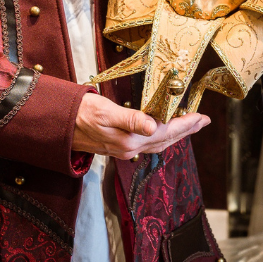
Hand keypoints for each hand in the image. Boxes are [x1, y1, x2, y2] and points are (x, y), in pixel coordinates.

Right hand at [72, 92, 209, 158]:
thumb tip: (153, 125)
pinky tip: (164, 131)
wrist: (59, 125)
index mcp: (130, 140)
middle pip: (166, 139)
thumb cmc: (80, 112)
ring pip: (159, 143)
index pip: (166, 131)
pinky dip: (162, 137)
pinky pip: (149, 144)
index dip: (186, 124)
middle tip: (203, 120)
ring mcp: (125, 150)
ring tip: (190, 125)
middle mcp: (130, 148)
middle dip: (187, 130)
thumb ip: (130, 118)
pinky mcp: (119, 147)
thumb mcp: (105, 111)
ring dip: (177, 134)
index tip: (202, 117)